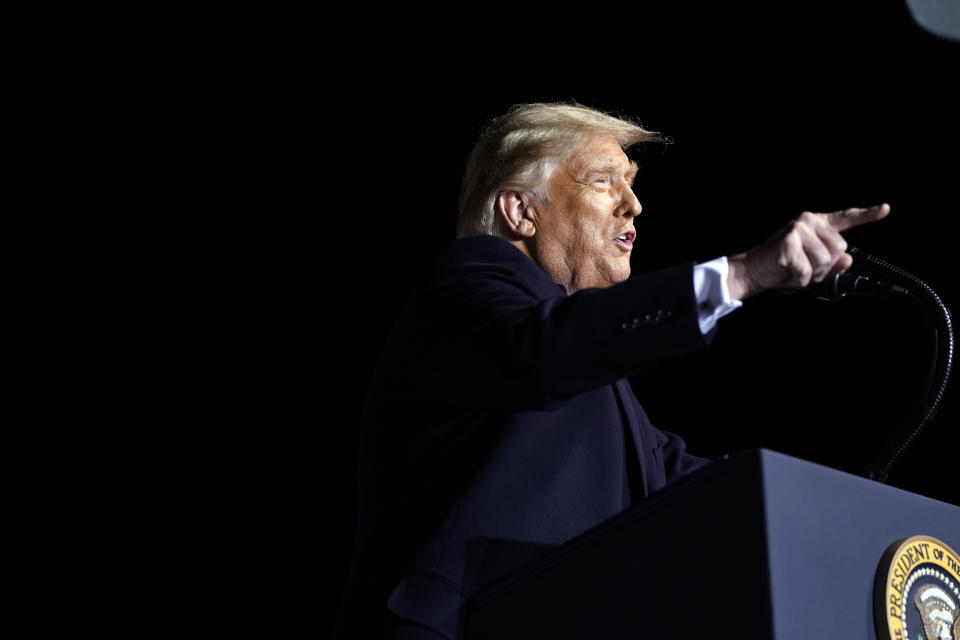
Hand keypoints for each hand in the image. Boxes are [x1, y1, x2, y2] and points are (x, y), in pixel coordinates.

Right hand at [726, 204, 890, 299]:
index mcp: (815, 224)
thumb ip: (833, 264)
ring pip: (826, 260)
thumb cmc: (782, 268)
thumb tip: (848, 261)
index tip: (885, 209)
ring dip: (814, 273)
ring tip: (797, 270)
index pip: (845, 219)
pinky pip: (809, 269)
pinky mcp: (789, 242)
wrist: (753, 272)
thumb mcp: (813, 267)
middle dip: (827, 266)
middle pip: (840, 248)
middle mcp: (808, 221)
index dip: (867, 215)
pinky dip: (800, 278)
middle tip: (807, 269)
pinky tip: (788, 272)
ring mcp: (798, 229)